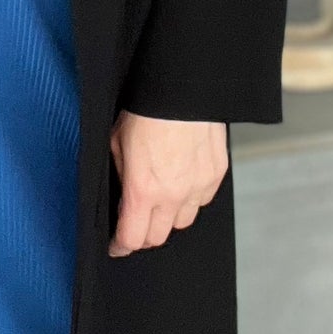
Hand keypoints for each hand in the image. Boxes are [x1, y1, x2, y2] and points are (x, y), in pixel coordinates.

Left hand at [107, 111, 227, 256]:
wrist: (182, 88)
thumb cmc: (146, 110)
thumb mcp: (116, 143)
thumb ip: (120, 176)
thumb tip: (120, 197)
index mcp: (143, 190)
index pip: (132, 238)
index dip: (121, 245)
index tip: (117, 245)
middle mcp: (173, 195)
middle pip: (158, 237)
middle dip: (143, 234)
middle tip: (135, 222)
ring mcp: (198, 186)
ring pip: (183, 222)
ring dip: (169, 217)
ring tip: (160, 200)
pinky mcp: (216, 174)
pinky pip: (202, 200)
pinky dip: (191, 198)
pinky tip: (182, 182)